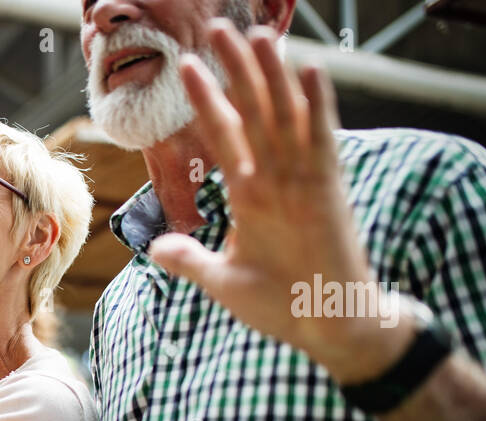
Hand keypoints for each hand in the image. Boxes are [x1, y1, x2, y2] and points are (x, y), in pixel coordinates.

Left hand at [147, 21, 412, 384]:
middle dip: (235, 71)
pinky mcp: (329, 191)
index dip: (208, 101)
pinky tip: (309, 73)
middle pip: (253, 111)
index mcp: (250, 194)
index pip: (224, 135)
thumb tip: (157, 248)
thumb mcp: (223, 282)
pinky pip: (322, 142)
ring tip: (258, 35)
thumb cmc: (281, 305)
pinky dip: (316, 108)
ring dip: (272, 76)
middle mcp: (275, 178)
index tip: (186, 68)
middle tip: (215, 28)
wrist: (326, 325)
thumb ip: (190, 261)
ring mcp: (303, 181)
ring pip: (285, 116)